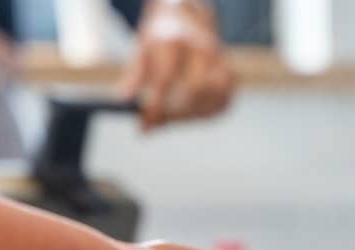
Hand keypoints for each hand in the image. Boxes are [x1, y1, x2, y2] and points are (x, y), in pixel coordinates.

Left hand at [118, 0, 233, 129]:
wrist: (188, 20)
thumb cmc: (161, 42)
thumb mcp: (142, 52)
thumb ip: (133, 78)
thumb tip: (124, 102)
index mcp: (176, 41)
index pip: (166, 79)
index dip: (155, 106)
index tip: (142, 124)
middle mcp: (202, 48)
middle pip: (193, 90)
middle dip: (174, 112)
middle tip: (157, 122)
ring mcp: (219, 62)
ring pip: (211, 99)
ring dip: (190, 114)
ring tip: (174, 114)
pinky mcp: (229, 76)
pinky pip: (221, 104)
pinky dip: (205, 114)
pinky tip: (190, 112)